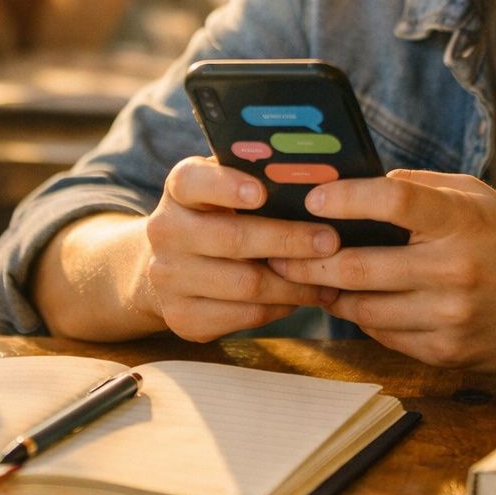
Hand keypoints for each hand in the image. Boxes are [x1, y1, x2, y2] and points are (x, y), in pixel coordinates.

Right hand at [141, 156, 339, 341]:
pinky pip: (244, 315)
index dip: (225, 186)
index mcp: (178, 189)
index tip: (261, 192)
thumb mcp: (226, 188)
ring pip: (245, 284)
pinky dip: (280, 308)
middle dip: (288, 240)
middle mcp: (164, 231)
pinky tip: (301, 298)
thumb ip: (258, 178)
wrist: (170, 266)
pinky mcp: (181, 317)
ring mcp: (169, 277)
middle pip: (232, 238)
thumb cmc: (219, 217)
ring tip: (330, 278)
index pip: (192, 180)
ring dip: (295, 283)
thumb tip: (319, 178)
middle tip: (330, 241)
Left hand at [268, 170, 495, 369]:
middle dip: (308, 259)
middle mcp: (456, 272)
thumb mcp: (475, 196)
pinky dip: (360, 316)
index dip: (345, 198)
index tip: (312, 198)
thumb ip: (418, 187)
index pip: (394, 202)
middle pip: (360, 266)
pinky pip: (381, 334)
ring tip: (302, 276)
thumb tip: (353, 184)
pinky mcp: (444, 353)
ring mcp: (450, 318)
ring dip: (327, 292)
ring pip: (361, 308)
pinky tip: (348, 300)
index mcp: (463, 222)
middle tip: (277, 249)